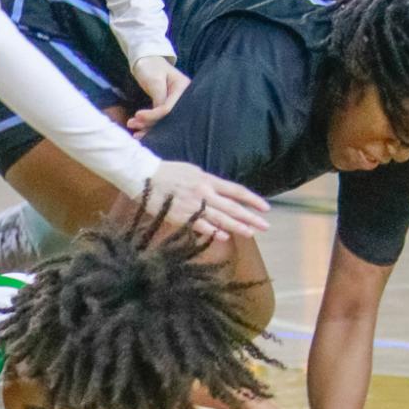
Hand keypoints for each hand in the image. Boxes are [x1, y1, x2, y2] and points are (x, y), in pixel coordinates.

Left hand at [128, 58, 188, 131]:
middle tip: (132, 124)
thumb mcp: (154, 80)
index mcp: (183, 88)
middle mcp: (182, 98)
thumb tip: (160, 115)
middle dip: (149, 124)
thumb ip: (159, 97)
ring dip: (146, 126)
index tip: (137, 115)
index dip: (153, 115)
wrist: (147, 61)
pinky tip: (138, 130)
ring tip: (131, 125)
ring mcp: (176, 103)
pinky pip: (160, 118)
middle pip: (167, 118)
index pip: (169, 108)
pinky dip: (148, 124)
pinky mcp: (168, 107)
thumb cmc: (151, 67)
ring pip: (163, 120)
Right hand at [146, 159, 268, 241]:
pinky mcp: (182, 216)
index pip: (236, 190)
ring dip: (237, 227)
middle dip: (251, 217)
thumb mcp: (192, 171)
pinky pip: (202, 226)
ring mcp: (194, 206)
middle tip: (266, 225)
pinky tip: (224, 237)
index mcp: (207, 180)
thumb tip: (221, 192)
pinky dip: (214, 232)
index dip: (252, 199)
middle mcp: (204, 193)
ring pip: (220, 219)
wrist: (143, 176)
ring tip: (251, 233)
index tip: (265, 207)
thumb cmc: (167, 172)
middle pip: (232, 207)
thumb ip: (207, 182)